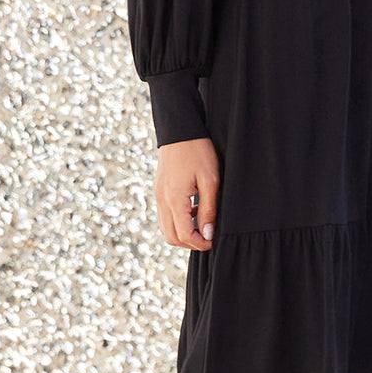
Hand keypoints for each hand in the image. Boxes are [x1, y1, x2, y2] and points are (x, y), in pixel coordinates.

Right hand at [155, 135, 219, 250]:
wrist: (180, 128)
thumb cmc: (198, 151)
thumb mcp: (210, 180)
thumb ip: (208, 210)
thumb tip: (207, 234)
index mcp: (174, 198)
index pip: (184, 235)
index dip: (200, 243)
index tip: (213, 241)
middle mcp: (162, 199)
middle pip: (171, 237)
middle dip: (189, 243)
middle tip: (207, 238)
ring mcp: (158, 194)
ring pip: (165, 228)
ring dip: (182, 233)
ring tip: (201, 224)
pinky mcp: (159, 189)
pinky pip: (164, 215)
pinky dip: (176, 221)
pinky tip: (192, 210)